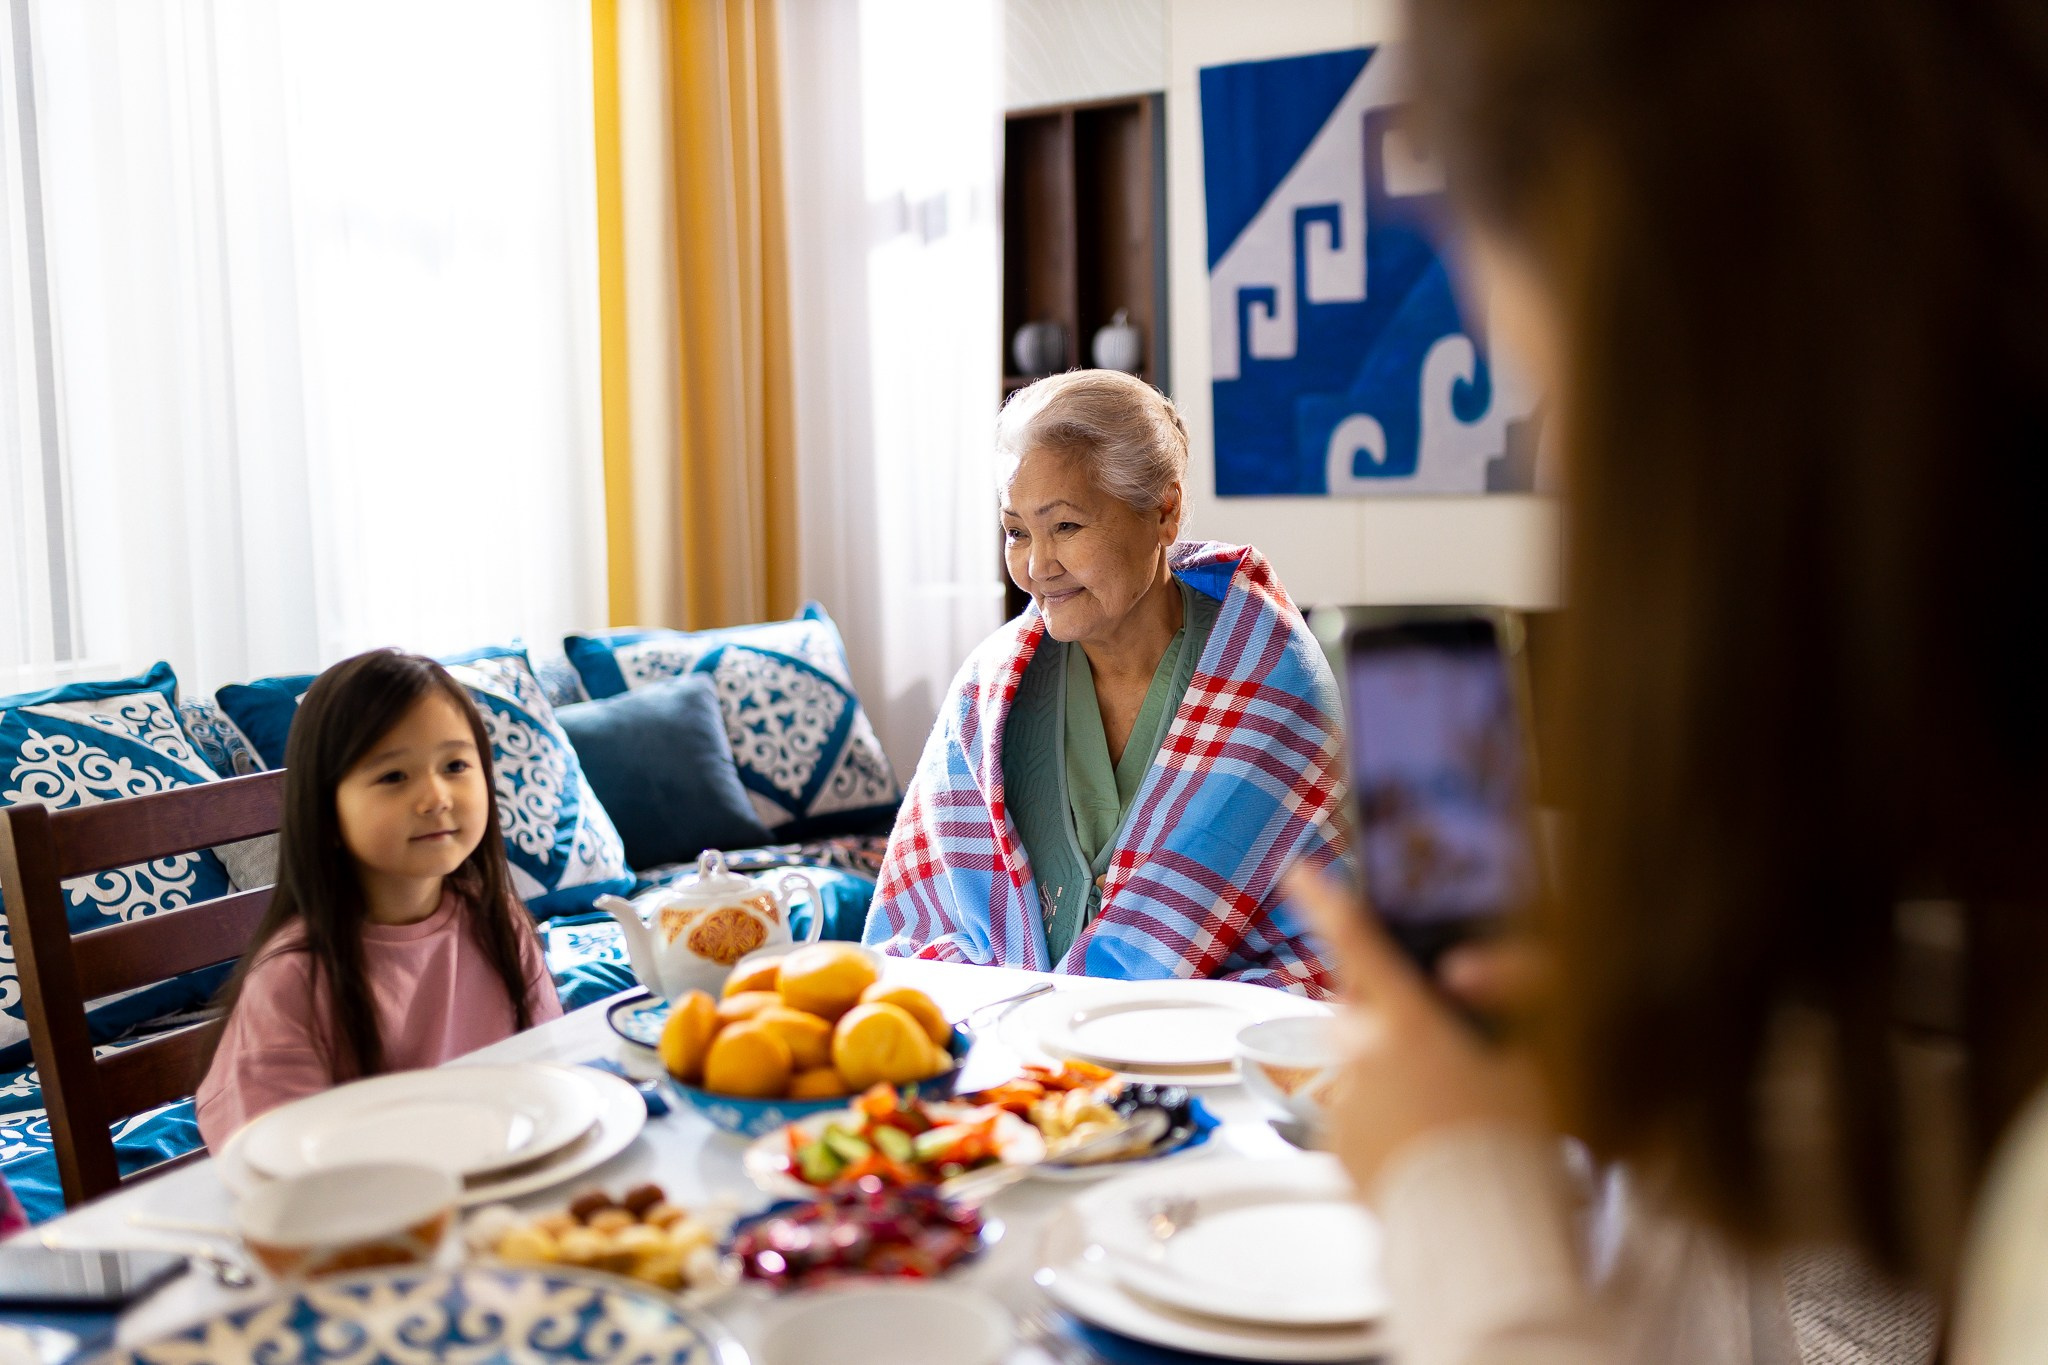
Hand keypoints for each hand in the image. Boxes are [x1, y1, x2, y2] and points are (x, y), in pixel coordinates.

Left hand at [1288, 868, 1549, 1199]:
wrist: (1479, 1234)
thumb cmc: (1511, 1149)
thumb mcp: (1530, 1064)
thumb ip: (1502, 1006)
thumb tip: (1466, 976)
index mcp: (1411, 1023)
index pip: (1360, 944)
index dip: (1326, 902)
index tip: (1298, 872)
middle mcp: (1366, 1056)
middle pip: (1359, 1011)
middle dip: (1381, 1015)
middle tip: (1433, 1050)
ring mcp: (1348, 1103)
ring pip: (1359, 1066)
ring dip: (1386, 1075)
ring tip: (1445, 1119)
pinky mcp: (1338, 1149)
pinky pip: (1356, 1117)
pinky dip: (1381, 1122)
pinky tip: (1424, 1149)